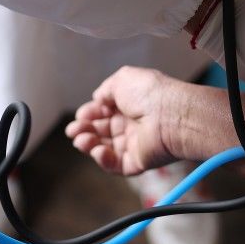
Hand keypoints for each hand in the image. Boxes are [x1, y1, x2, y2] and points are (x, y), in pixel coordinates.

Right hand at [65, 67, 181, 175]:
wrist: (170, 114)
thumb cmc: (150, 93)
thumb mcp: (122, 79)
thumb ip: (106, 90)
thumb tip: (97, 99)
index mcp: (128, 105)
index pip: (102, 113)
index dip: (89, 114)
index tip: (81, 115)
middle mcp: (131, 125)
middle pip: (100, 132)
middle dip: (84, 130)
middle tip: (73, 130)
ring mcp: (134, 144)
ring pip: (104, 149)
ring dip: (89, 145)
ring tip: (82, 140)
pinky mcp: (137, 162)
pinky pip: (115, 165)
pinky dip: (103, 159)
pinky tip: (98, 150)